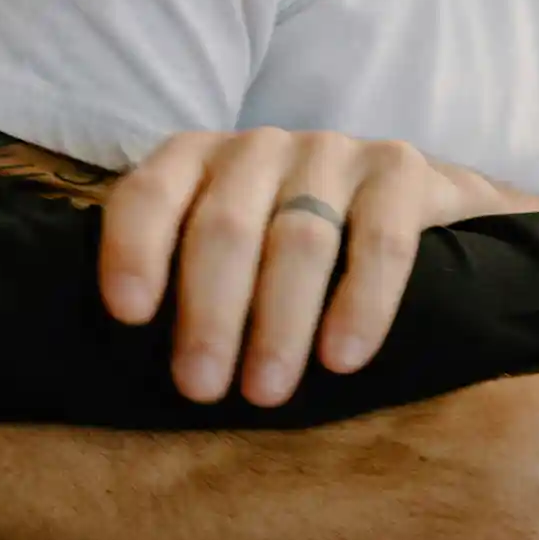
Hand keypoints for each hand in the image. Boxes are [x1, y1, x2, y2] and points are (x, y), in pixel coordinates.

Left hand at [100, 129, 531, 407]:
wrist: (422, 211)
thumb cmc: (300, 256)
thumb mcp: (231, 256)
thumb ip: (182, 283)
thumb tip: (116, 369)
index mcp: (198, 161)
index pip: (149, 194)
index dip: (133, 250)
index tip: (128, 317)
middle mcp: (260, 147)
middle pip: (225, 227)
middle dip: (210, 313)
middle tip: (202, 388)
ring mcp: (334, 151)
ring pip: (300, 237)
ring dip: (280, 322)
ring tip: (267, 392)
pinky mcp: (403, 167)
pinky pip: (382, 238)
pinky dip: (362, 302)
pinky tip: (343, 357)